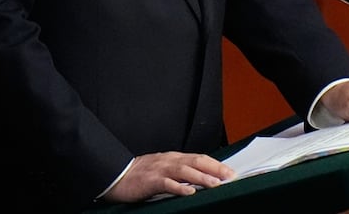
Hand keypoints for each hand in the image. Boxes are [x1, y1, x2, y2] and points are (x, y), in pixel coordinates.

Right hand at [104, 151, 235, 201]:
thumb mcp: (164, 168)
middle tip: (231, 177)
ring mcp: (160, 169)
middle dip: (215, 169)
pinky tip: (189, 192)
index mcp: (174, 157)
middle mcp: (170, 160)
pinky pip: (167, 183)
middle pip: (197, 161)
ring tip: (216, 184)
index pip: (200, 158)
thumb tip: (202, 178)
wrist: (117, 175)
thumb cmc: (141, 175)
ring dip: (202, 177)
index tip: (231, 172)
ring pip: (185, 171)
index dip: (217, 165)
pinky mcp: (150, 181)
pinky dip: (179, 187)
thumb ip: (181, 172)